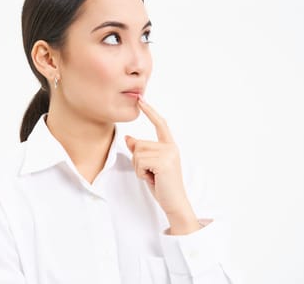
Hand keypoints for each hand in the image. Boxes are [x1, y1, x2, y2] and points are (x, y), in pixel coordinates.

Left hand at [125, 96, 200, 233]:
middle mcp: (171, 147)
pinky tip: (152, 179)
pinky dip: (141, 173)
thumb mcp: (149, 166)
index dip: (150, 111)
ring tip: (152, 176)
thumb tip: (128, 138)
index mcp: (170, 146)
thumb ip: (141, 151)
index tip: (141, 100)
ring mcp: (168, 154)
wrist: (174, 203)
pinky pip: (139, 162)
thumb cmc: (162, 185)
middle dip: (138, 160)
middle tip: (150, 173)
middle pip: (140, 144)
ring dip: (139, 168)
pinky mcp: (163, 162)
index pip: (160, 124)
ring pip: (137, 153)